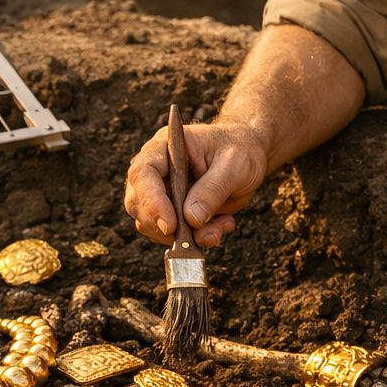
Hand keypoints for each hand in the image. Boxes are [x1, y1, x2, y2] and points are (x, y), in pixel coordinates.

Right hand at [124, 120, 266, 246]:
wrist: (248, 158)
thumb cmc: (240, 150)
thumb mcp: (234, 165)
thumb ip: (213, 189)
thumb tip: (191, 218)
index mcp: (165, 147)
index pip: (143, 173)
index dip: (151, 201)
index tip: (170, 226)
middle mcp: (156, 170)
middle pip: (137, 203)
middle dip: (164, 226)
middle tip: (198, 233)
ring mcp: (160, 193)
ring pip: (151, 225)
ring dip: (185, 236)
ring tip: (221, 224)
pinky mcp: (171, 212)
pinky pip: (171, 235)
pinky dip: (196, 239)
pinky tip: (221, 225)